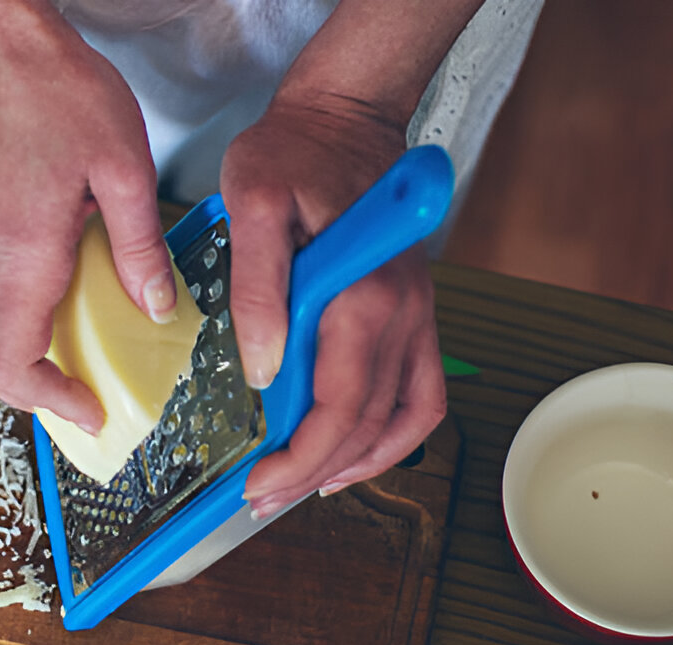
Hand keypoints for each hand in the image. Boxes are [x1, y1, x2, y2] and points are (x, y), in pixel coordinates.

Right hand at [0, 8, 177, 431]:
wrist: (8, 47)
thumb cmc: (60, 93)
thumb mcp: (125, 169)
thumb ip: (140, 247)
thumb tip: (155, 306)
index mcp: (23, 254)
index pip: (13, 362)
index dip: (50, 400)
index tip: (91, 409)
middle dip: (25, 392)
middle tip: (78, 393)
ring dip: (21, 359)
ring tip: (77, 357)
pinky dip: (20, 322)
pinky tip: (69, 299)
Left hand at [221, 91, 446, 518]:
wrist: (343, 119)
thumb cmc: (292, 153)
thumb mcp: (251, 201)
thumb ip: (258, 286)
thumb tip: (262, 366)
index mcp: (363, 295)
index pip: (339, 405)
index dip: (300, 458)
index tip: (259, 484)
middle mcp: (401, 314)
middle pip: (368, 424)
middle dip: (315, 473)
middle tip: (264, 497)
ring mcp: (415, 315)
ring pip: (406, 418)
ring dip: (359, 463)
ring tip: (307, 486)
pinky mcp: (412, 312)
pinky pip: (422, 391)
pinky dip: (394, 433)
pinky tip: (354, 447)